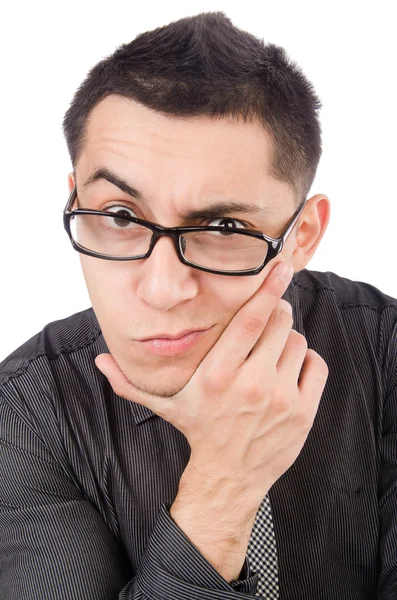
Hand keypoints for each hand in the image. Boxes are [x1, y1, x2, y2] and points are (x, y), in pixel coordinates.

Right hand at [95, 258, 328, 502]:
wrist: (230, 476)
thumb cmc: (199, 431)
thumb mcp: (165, 405)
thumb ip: (130, 382)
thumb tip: (98, 360)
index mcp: (217, 375)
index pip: (249, 320)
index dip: (266, 290)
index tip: (279, 268)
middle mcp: (251, 384)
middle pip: (279, 324)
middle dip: (277, 313)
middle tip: (268, 319)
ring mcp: (280, 399)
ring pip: (297, 342)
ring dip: (287, 340)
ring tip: (271, 353)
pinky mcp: (303, 411)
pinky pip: (315, 365)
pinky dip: (305, 360)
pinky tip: (288, 370)